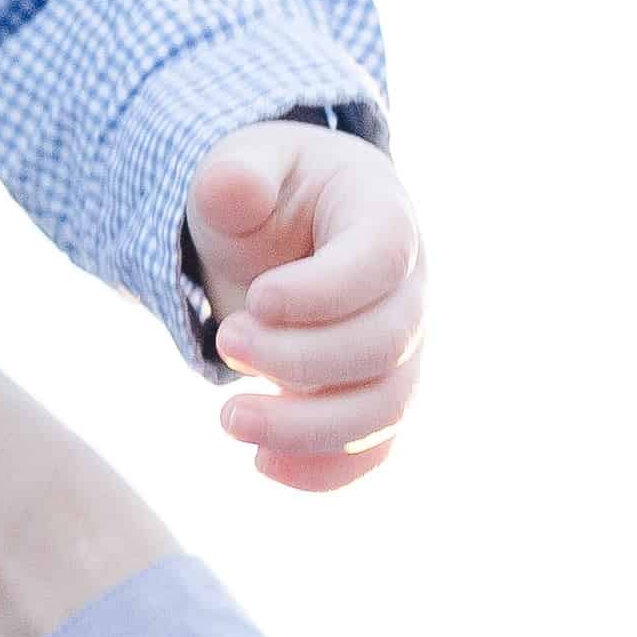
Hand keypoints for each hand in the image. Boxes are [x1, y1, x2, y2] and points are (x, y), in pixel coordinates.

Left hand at [186, 126, 427, 491]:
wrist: (285, 232)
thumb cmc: (268, 193)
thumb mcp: (244, 166)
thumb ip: (235, 175)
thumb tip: (231, 187)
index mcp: (384, 217)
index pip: (381, 260)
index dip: (322, 292)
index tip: (257, 299)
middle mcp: (409, 290)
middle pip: (385, 343)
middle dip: (300, 357)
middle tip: (226, 342)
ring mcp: (403, 351)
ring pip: (384, 408)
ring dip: (308, 428)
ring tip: (229, 418)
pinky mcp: (378, 398)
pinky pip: (374, 449)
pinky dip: (325, 470)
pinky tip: (262, 464)